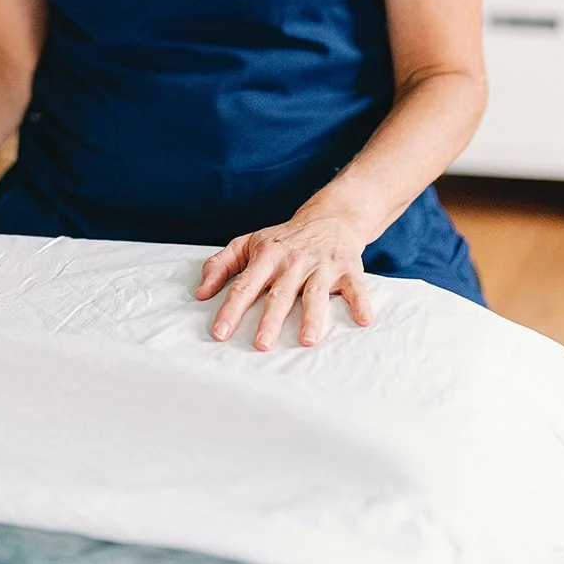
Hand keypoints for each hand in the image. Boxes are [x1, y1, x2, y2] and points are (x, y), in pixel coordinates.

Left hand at [194, 210, 372, 350]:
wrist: (328, 218)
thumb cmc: (283, 239)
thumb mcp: (248, 244)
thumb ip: (221, 265)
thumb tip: (200, 293)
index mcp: (266, 256)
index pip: (245, 285)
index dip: (231, 309)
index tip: (220, 333)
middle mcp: (293, 261)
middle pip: (280, 294)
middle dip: (270, 320)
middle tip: (261, 345)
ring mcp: (321, 265)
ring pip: (315, 294)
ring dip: (312, 317)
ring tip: (306, 340)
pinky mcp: (348, 269)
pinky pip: (355, 288)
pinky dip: (360, 303)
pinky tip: (364, 321)